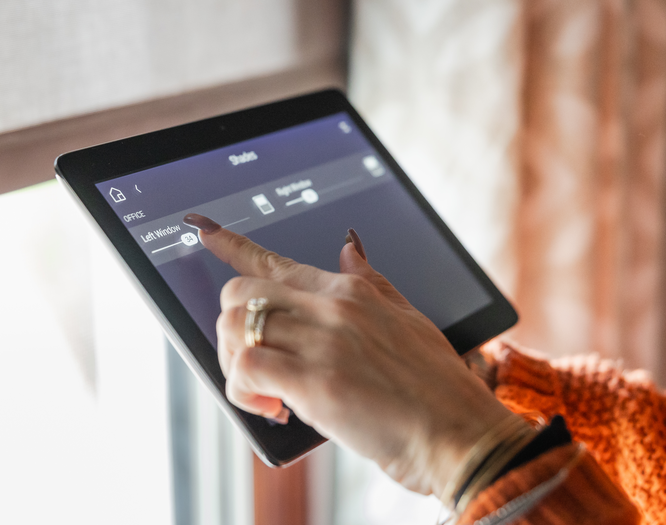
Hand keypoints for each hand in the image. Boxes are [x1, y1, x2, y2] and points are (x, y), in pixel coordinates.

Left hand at [183, 214, 513, 494]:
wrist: (460, 433)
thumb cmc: (437, 385)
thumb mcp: (408, 317)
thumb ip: (371, 280)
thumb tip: (349, 244)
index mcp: (350, 291)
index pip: (276, 261)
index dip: (233, 246)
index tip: (205, 232)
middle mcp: (332, 308)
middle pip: (241, 293)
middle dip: (229, 328)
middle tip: (248, 361)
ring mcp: (323, 342)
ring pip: (234, 328)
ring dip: (233, 364)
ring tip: (263, 391)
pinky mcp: (314, 383)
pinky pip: (246, 369)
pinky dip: (243, 393)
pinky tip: (272, 408)